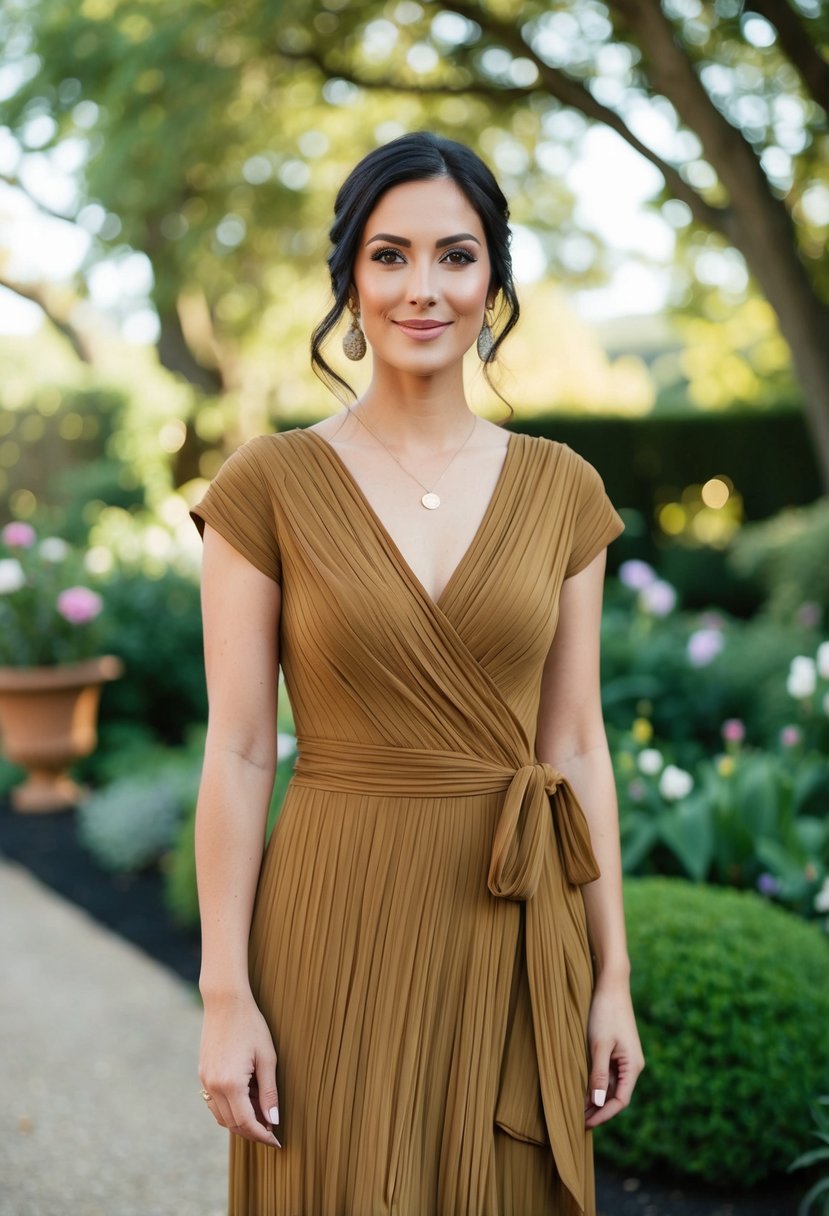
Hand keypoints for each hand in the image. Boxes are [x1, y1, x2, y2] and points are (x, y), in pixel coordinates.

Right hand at [199, 991, 281, 1147]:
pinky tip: (246, 1101)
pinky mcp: (202, 1073)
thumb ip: (269, 1092)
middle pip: (233, 1124)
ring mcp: (205, 1080)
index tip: (277, 1141)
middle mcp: (214, 1086)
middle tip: (272, 1130)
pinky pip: (214, 1102)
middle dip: (253, 1131)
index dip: (263, 1135)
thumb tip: (273, 1121)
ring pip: (221, 1116)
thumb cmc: (251, 1025)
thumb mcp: (267, 1058)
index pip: (247, 1123)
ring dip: (240, 1122)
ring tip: (261, 1115)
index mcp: (231, 1084)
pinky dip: (229, 1109)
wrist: (225, 1001)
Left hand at [584, 974, 644, 1128]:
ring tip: (576, 1110)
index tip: (586, 1123)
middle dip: (599, 1110)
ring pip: (610, 1086)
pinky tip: (581, 1089)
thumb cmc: (605, 1013)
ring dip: (595, 1098)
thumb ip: (598, 1075)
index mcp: (633, 1066)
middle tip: (577, 1122)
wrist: (611, 985)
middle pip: (616, 1096)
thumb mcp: (599, 1045)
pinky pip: (607, 1074)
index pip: (620, 1101)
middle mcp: (632, 1065)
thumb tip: (598, 1103)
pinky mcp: (617, 1051)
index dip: (604, 1114)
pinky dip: (595, 1084)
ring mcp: (625, 1058)